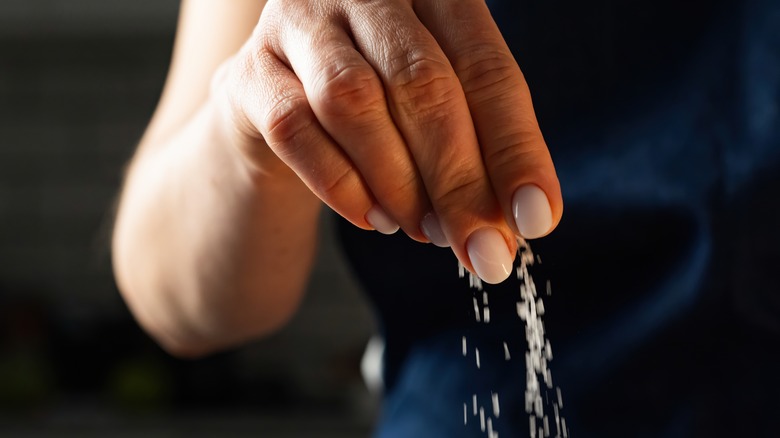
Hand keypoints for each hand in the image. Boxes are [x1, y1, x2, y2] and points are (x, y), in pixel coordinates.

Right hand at [213, 0, 562, 283]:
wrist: (275, 115)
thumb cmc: (376, 114)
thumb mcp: (434, 118)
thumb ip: (477, 155)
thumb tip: (521, 225)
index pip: (486, 68)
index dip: (516, 149)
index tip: (536, 220)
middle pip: (423, 82)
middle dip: (459, 179)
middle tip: (482, 250)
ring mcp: (298, 23)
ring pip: (354, 102)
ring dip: (400, 182)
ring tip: (424, 231)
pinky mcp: (248, 73)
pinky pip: (295, 129)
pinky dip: (341, 184)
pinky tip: (373, 218)